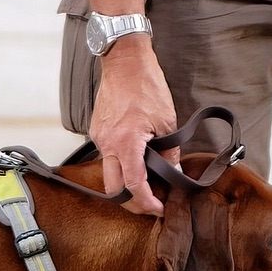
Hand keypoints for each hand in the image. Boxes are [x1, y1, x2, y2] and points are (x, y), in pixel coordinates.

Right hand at [89, 35, 176, 215]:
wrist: (124, 61)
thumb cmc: (146, 85)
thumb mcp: (167, 121)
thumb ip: (170, 152)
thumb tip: (174, 173)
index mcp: (127, 143)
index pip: (133, 185)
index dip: (146, 202)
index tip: (158, 209)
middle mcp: (108, 144)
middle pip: (114, 189)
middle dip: (131, 203)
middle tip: (149, 205)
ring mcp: (99, 138)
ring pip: (108, 174)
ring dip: (125, 185)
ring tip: (145, 185)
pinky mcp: (97, 131)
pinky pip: (106, 157)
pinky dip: (120, 165)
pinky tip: (134, 163)